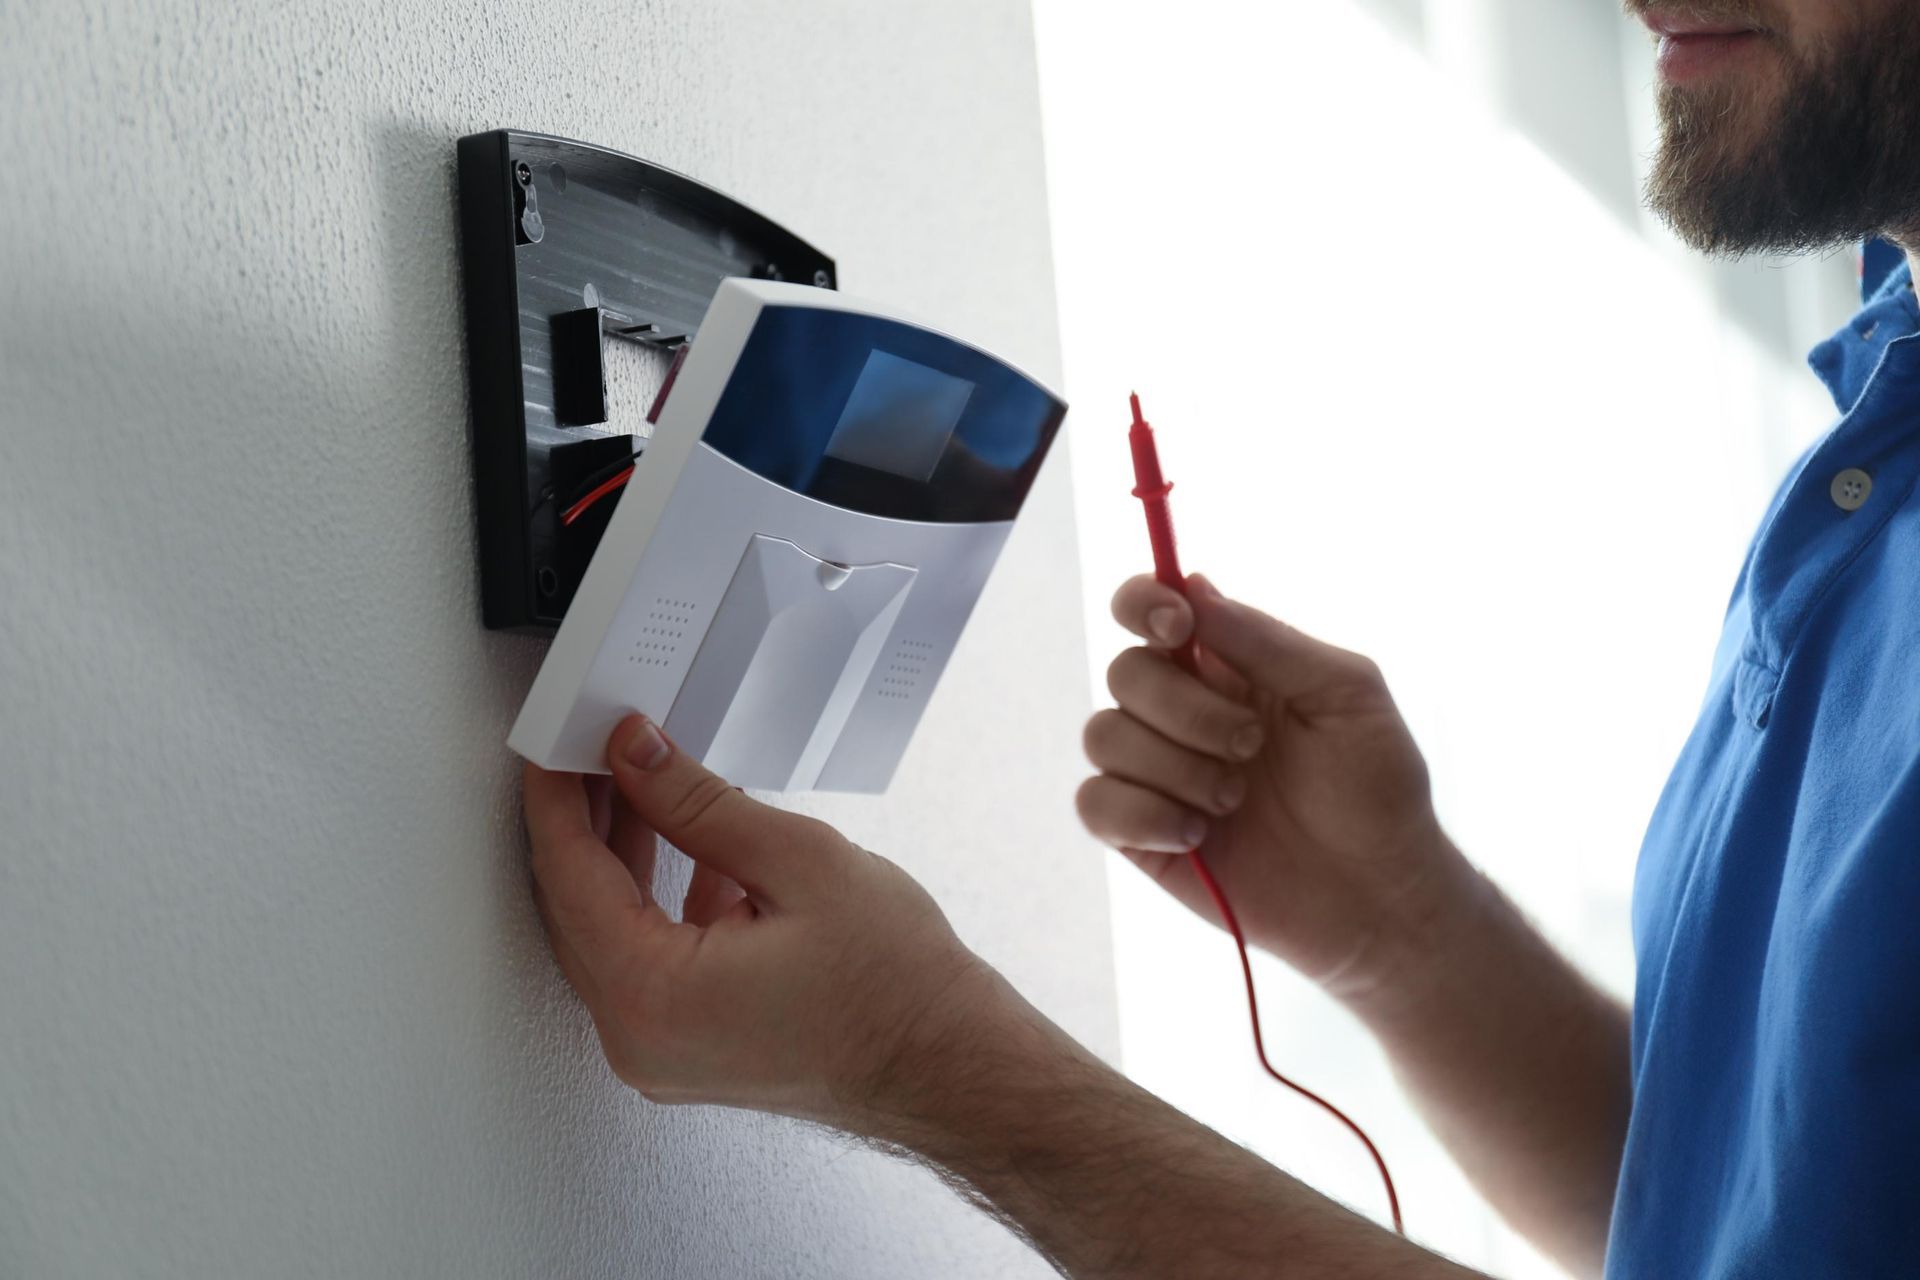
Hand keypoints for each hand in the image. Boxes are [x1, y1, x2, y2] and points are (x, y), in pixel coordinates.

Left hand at [524, 714, 1011, 1132]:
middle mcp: (639, 1038)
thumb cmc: (896, 988)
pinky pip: (645, 962)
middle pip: (577, 908)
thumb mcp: (799, 861)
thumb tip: (636, 756)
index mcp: (652, 995)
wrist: (950, 1064)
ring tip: (642, 783)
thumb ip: (699, 804)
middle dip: (585, 821)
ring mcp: (661, 1051)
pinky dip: (655, 901)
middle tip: (598, 750)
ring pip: (609, 933)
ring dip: (622, 857)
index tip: (559, 743)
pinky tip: (690, 847)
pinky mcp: (689, 1047)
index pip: (569, 876)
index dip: (558, 797)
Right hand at [1077, 575, 1468, 1002]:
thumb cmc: (1377, 789)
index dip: (1144, 604)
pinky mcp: (1139, 834)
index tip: (1178, 629)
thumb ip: (1269, 640)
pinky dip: (1142, 815)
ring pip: (1103, 736)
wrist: (1377, 897)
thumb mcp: (1347, 693)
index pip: (1150, 609)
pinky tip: (1197, 837)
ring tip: (1235, 801)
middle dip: (1185, 709)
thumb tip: (1193, 588)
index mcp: (1227, 665)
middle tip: (1252, 746)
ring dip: (1174, 767)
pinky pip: (1094, 803)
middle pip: (1124, 672)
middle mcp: (1181, 711)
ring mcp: (1156, 772)